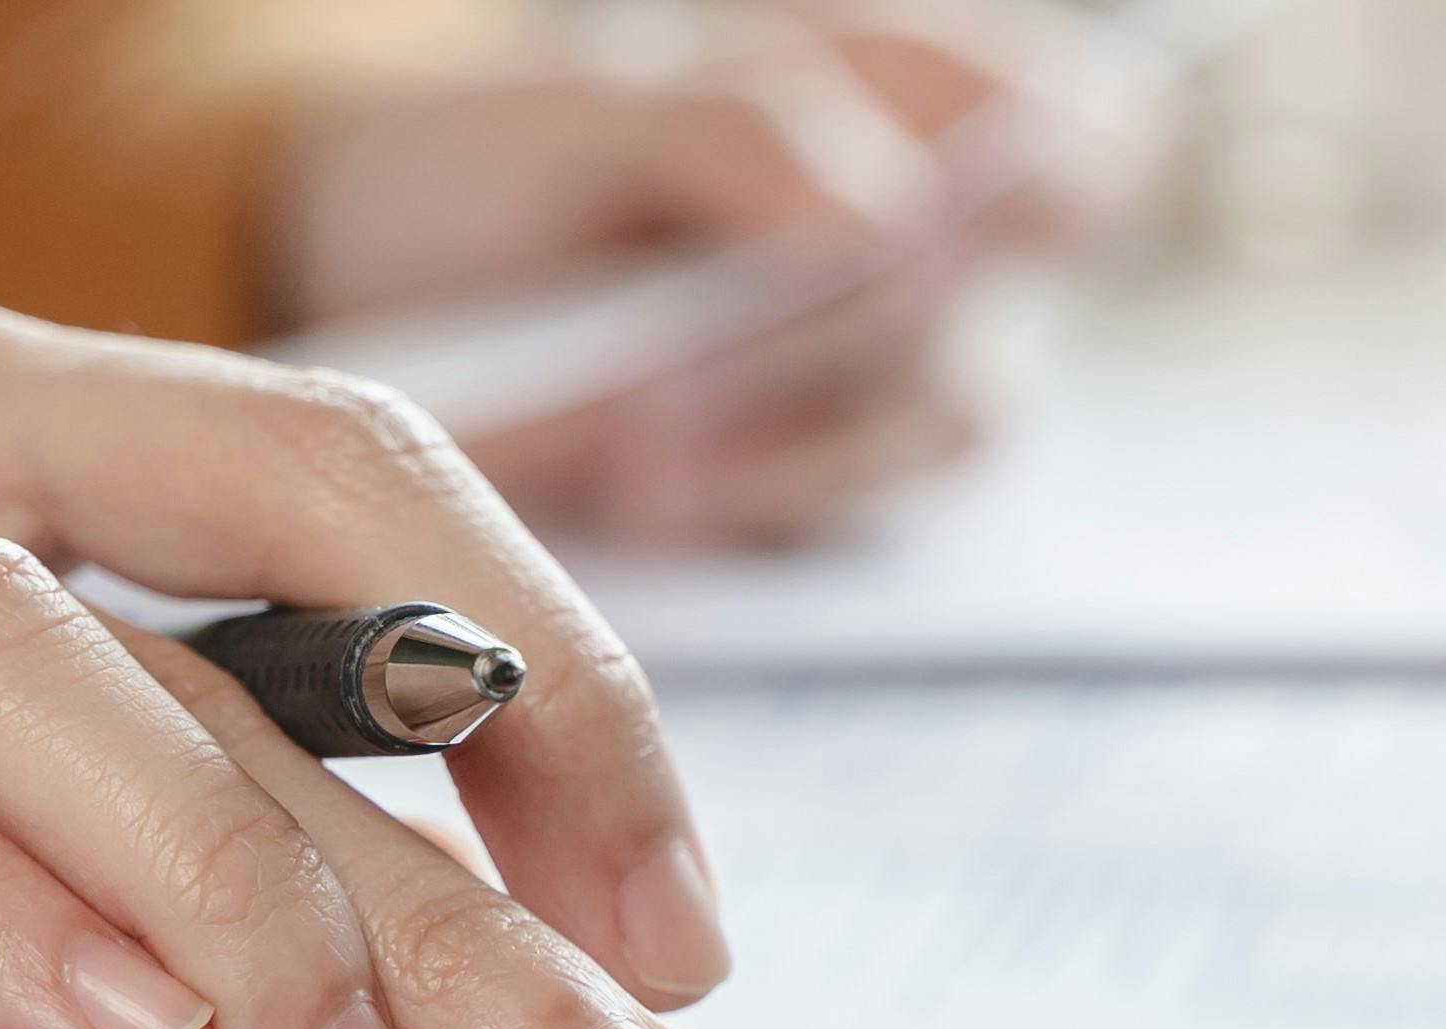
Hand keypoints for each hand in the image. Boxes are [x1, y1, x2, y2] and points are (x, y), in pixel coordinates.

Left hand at [280, 4, 1135, 548]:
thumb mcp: (580, 113)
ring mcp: (878, 375)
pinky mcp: (814, 489)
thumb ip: (735, 130)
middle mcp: (928, 239)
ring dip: (796, 449)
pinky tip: (648, 506)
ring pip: (938, 423)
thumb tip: (887, 212)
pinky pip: (845, 517)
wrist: (369, 295)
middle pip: (978, 297)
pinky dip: (753, 510)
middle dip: (821, 343)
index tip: (975, 219)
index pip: (1076, 135)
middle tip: (660, 386)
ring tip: (635, 461)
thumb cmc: (498, 163)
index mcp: (903, 94)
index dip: (1063, 180)